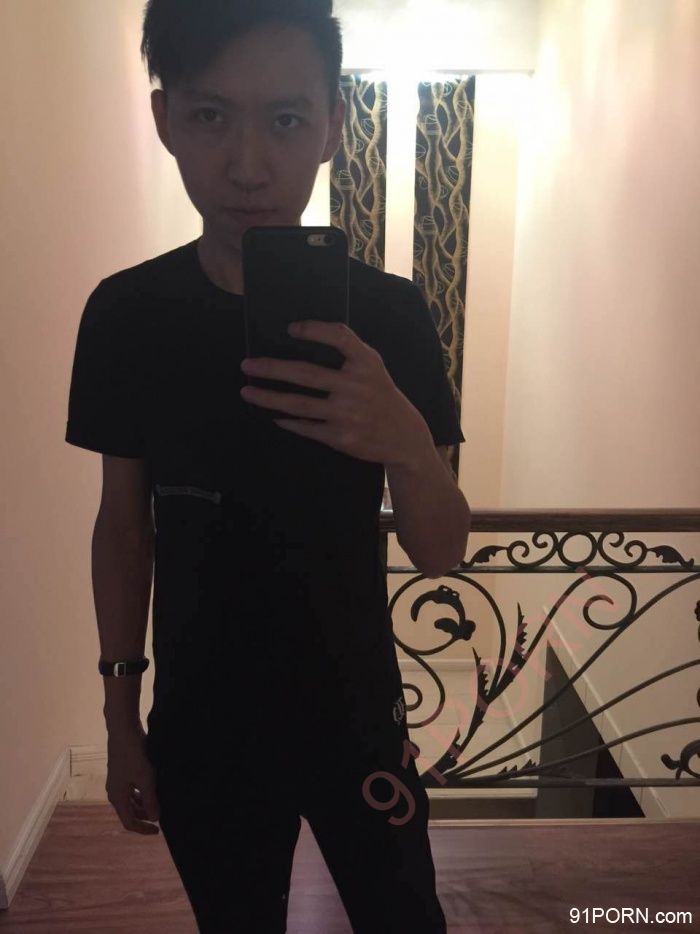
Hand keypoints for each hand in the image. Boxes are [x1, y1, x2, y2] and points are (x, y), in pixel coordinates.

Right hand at [106, 723, 159, 834]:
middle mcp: (114, 792)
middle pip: (128, 812)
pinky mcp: (120, 771)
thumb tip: (154, 819)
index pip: (129, 822)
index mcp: (117, 798)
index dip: (143, 829)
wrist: (123, 730)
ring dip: (142, 805)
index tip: (158, 830)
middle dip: (144, 817)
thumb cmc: (135, 755)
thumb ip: (150, 800)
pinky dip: (140, 794)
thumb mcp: (146, 779)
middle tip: (160, 816)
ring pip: (130, 801)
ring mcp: (116, 781)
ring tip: (158, 802)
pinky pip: (130, 790)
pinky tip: (151, 788)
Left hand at [240, 320, 431, 467]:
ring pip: (299, 404)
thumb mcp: (373, 366)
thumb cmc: (381, 395)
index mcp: (366, 363)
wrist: (404, 437)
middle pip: (306, 374)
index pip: (340, 337)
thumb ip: (348, 351)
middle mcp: (357, 387)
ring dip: (269, 398)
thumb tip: (299, 338)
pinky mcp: (341, 438)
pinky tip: (274, 416)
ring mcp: (348, 414)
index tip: (291, 328)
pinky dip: (287, 422)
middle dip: (272, 369)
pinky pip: (307, 427)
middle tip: (247, 365)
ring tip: (247, 392)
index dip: (315, 330)